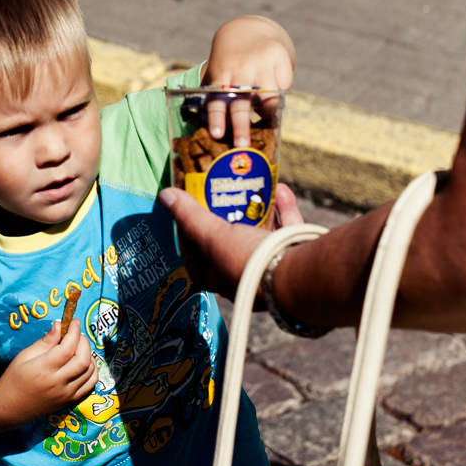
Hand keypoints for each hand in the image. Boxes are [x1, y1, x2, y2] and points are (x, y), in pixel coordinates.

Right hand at [0, 319, 98, 424]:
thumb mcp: (25, 356)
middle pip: (83, 359)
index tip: (74, 322)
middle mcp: (58, 383)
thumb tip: (59, 325)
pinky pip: (90, 384)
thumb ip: (45, 341)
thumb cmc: (14, 379)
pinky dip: (92, 370)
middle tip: (77, 333)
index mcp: (43, 369)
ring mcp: (66, 394)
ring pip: (90, 371)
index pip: (67, 348)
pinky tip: (84, 363)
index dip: (74, 332)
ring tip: (79, 347)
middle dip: (84, 342)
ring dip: (89, 355)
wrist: (10, 407)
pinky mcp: (70, 400)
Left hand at [161, 181, 304, 295]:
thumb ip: (190, 216)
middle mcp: (244, 277)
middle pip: (230, 243)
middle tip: (222, 193)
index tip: (189, 212)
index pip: (195, 259)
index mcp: (218, 279)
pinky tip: (281, 189)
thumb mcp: (212, 235)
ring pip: (261, 234)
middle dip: (228, 217)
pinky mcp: (295, 257)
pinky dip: (284, 209)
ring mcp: (271, 268)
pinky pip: (288, 230)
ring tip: (253, 186)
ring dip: (258, 209)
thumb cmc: (248, 260)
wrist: (300, 276)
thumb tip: (165, 196)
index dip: (189, 236)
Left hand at [202, 16, 294, 143]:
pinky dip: (280, 91)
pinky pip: (284, 86)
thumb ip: (220, 100)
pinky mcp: (280, 58)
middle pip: (241, 104)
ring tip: (265, 114)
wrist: (248, 30)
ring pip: (269, 99)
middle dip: (242, 127)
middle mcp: (240, 70)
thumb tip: (221, 138)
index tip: (217, 135)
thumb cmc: (231, 64)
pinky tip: (274, 86)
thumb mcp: (221, 75)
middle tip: (242, 146)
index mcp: (221, 76)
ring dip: (267, 111)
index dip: (217, 118)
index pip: (217, 101)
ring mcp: (261, 64)